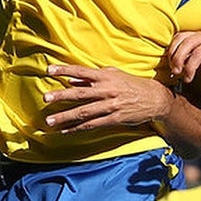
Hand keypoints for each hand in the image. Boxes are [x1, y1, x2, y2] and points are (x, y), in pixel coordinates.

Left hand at [42, 64, 173, 132]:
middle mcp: (107, 90)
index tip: (49, 69)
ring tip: (50, 121)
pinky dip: (78, 128)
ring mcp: (110, 106)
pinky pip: (93, 125)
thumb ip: (92, 78)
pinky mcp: (114, 119)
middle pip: (80, 94)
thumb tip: (72, 81)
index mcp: (105, 76)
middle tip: (45, 98)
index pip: (81, 71)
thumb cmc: (131, 84)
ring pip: (84, 112)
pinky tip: (66, 131)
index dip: (64, 70)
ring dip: (65, 117)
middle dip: (61, 96)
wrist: (154, 99)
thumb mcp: (114, 75)